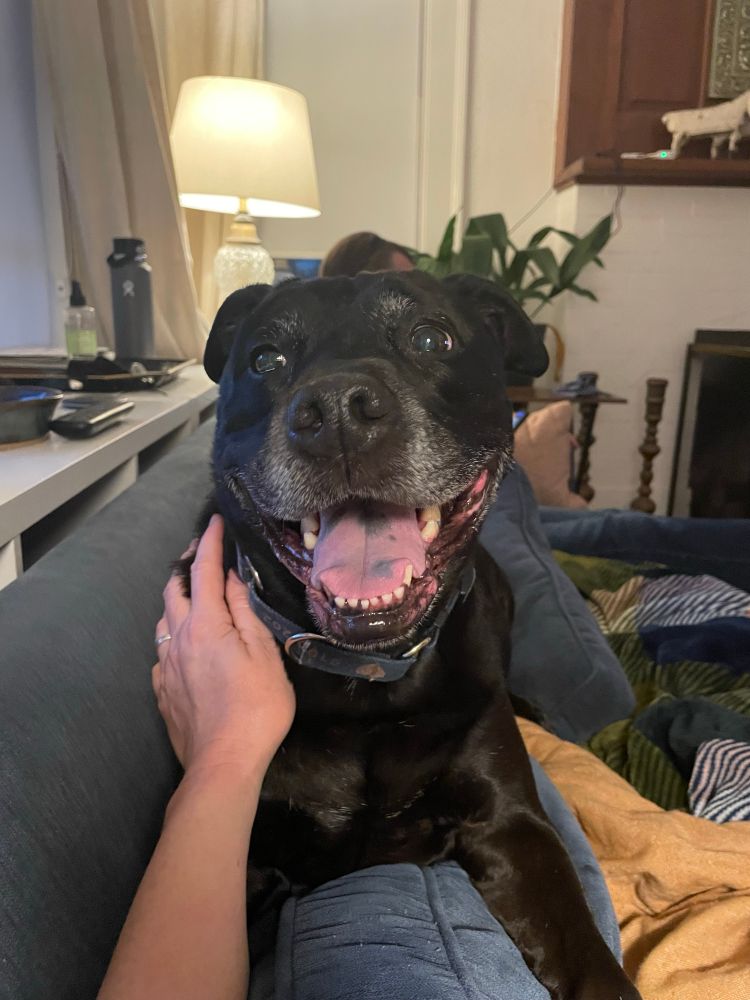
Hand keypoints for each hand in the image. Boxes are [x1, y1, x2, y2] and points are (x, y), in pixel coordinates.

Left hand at [152, 514, 294, 778]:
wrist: (223, 762)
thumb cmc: (255, 706)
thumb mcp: (263, 654)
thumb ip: (246, 612)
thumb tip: (233, 579)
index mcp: (205, 624)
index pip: (203, 571)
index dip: (209, 542)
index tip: (215, 521)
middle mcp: (178, 638)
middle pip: (173, 589)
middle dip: (186, 564)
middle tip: (201, 550)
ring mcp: (165, 666)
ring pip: (165, 619)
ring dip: (177, 598)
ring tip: (193, 591)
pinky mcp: (162, 690)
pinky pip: (164, 650)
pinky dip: (175, 633)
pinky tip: (186, 642)